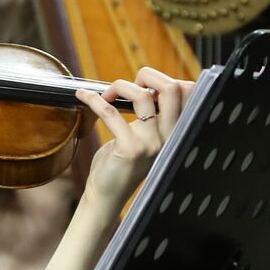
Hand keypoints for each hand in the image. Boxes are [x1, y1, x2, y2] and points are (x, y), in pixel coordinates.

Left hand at [77, 67, 192, 212]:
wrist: (107, 195)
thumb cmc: (122, 163)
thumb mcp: (144, 137)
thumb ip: (151, 116)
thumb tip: (146, 86)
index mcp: (175, 132)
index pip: (187, 93)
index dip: (164, 79)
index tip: (143, 83)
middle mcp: (169, 137)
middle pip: (172, 88)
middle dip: (148, 74)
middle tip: (128, 83)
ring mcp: (151, 144)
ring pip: (142, 95)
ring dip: (120, 86)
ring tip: (106, 94)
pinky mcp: (129, 149)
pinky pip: (111, 113)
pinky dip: (93, 99)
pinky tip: (83, 96)